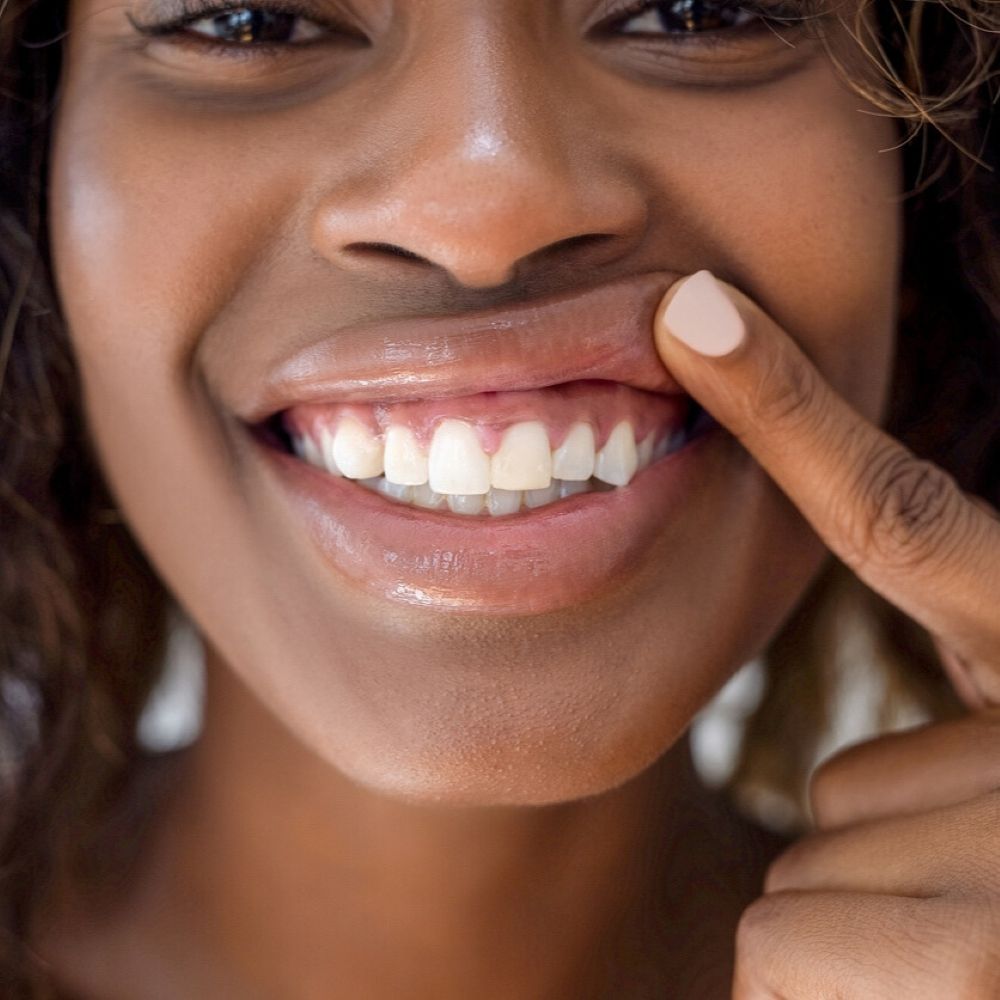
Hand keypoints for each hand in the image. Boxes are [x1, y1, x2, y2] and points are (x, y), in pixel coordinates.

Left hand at [652, 270, 999, 997]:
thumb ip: (920, 750)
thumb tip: (782, 660)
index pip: (894, 516)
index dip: (787, 407)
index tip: (686, 311)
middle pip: (825, 802)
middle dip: (868, 868)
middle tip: (988, 914)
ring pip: (792, 897)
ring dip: (852, 941)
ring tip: (972, 970)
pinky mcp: (980, 968)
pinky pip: (775, 956)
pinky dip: (822, 995)